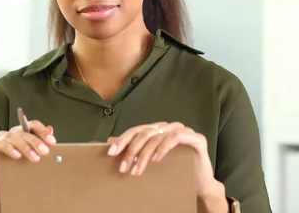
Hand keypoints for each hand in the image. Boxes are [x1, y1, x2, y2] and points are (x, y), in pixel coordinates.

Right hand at [0, 120, 56, 208]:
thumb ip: (39, 147)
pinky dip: (8, 148)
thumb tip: (51, 130)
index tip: (52, 142)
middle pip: (22, 131)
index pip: (31, 126)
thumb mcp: (31, 162)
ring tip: (34, 158)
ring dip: (24, 146)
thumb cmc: (15, 176)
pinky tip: (17, 156)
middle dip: (35, 141)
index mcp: (20, 136)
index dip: (42, 131)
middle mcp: (9, 136)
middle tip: (45, 152)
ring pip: (10, 136)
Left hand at [107, 122, 223, 200]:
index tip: (112, 153)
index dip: (123, 140)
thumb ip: (134, 148)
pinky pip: (176, 138)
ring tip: (137, 170)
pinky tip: (156, 159)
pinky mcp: (196, 138)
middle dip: (132, 151)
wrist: (199, 183)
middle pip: (145, 134)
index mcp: (158, 129)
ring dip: (144, 155)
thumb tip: (110, 141)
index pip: (136, 130)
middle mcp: (169, 127)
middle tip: (124, 168)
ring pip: (158, 137)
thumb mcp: (150, 158)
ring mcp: (183, 130)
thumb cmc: (174, 169)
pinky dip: (163, 148)